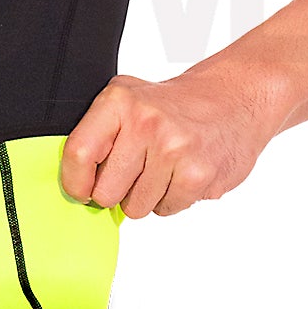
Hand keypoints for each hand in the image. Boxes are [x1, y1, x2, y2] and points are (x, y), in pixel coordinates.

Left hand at [60, 68, 275, 218]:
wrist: (235, 99)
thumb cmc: (175, 105)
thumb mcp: (129, 98)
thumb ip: (97, 133)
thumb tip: (72, 183)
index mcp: (120, 101)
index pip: (78, 154)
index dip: (75, 182)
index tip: (81, 190)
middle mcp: (146, 123)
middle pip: (105, 193)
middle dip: (117, 192)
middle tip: (136, 172)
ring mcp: (173, 149)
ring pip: (135, 208)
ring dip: (146, 196)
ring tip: (163, 168)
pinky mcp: (198, 175)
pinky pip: (165, 210)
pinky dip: (172, 199)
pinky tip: (182, 174)